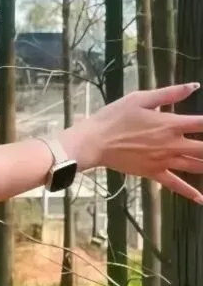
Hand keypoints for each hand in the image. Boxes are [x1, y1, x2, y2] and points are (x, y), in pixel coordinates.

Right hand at [62, 82, 202, 202]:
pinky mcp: (153, 172)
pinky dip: (189, 192)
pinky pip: (175, 184)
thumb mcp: (140, 99)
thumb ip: (169, 93)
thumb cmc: (113, 117)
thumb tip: (194, 86)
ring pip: (196, 166)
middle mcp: (171, 144)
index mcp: (170, 124)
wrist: (93, 142)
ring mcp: (163, 160)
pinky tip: (202, 199)